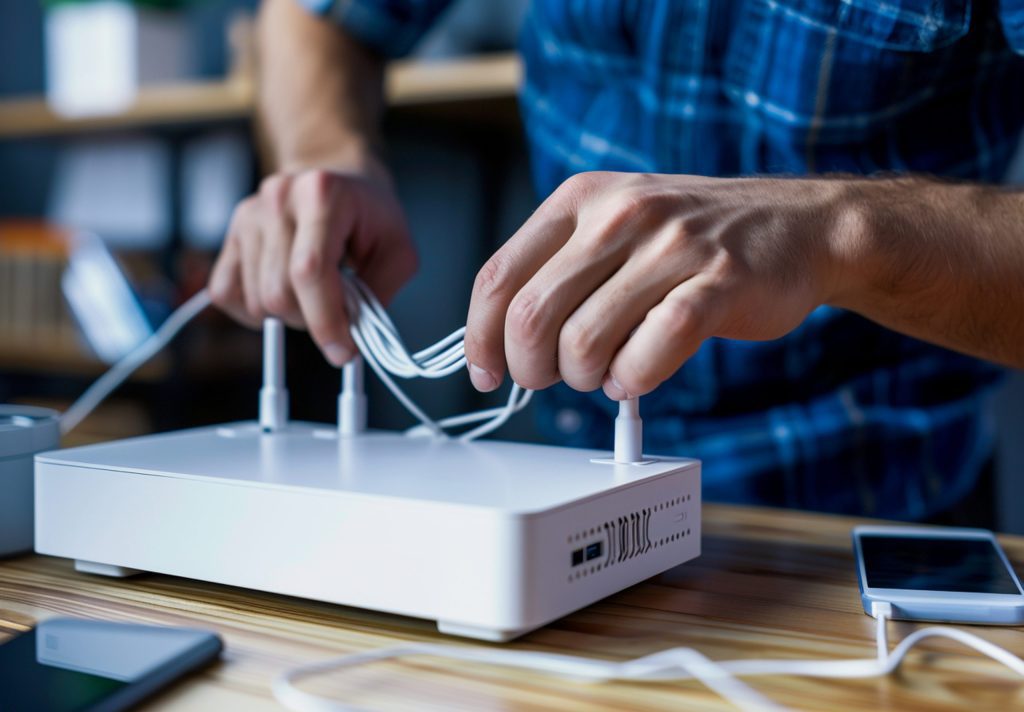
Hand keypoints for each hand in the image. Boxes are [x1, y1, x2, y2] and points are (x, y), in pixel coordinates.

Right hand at [209, 162, 416, 365]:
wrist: (339, 183)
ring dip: (288, 315)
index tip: (342, 350)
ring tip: (314, 294)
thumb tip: (349, 336)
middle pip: (278, 292)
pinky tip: (283, 295)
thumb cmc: (370, 217)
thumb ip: (378, 294)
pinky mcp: (231, 234)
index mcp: (322, 194)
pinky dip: (253, 310)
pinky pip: (226, 293)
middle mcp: (278, 199)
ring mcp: (249, 215)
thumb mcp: (399, 252)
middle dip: (310, 319)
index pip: (310, 271)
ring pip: (255, 300)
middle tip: (336, 311)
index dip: (325, 320)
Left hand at [464, 171, 854, 399]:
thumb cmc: (695, 237)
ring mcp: (671, 247)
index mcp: (581, 199)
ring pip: (584, 344)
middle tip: (554, 379)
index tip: (487, 372)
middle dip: (532, 369)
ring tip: (607, 372)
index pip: (498, 276)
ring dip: (586, 379)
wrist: (800, 224)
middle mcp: (621, 214)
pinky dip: (632, 381)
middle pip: (532, 317)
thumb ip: (559, 268)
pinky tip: (638, 374)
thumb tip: (501, 338)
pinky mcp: (717, 285)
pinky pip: (647, 356)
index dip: (481, 337)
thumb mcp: (616, 225)